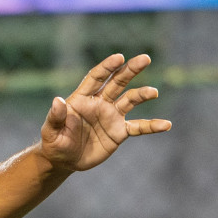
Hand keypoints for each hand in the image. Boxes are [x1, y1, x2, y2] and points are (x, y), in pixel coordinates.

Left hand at [39, 54, 170, 172]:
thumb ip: (55, 116)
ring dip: (142, 94)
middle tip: (145, 58)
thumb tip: (57, 100)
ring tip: (153, 92)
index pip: (96, 78)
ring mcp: (111, 116)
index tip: (119, 57)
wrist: (64, 160)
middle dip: (130, 70)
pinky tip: (166, 125)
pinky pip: (138, 127)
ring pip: (130, 100)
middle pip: (118, 82)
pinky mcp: (119, 132)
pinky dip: (152, 126)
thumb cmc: (54, 143)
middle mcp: (100, 103)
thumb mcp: (50, 132)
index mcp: (82, 99)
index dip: (107, 67)